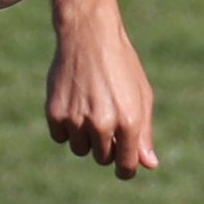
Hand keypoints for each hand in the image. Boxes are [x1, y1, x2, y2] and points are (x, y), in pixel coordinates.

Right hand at [44, 3, 158, 178]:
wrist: (88, 35)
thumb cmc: (121, 65)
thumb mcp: (141, 96)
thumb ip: (144, 133)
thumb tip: (149, 164)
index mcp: (128, 121)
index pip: (125, 166)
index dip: (126, 167)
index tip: (123, 163)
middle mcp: (102, 124)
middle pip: (102, 158)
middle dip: (106, 146)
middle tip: (106, 118)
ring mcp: (76, 120)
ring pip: (80, 149)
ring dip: (85, 137)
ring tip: (90, 108)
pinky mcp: (54, 113)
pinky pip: (60, 137)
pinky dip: (66, 127)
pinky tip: (73, 103)